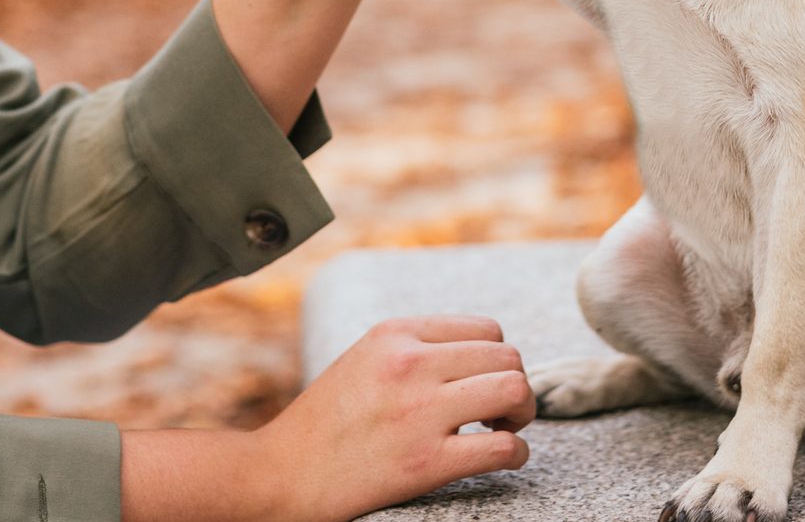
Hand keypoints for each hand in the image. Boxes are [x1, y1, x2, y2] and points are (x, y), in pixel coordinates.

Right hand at [257, 316, 533, 521]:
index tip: (483, 385)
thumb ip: (417, 348)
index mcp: (396, 333)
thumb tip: (483, 355)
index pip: (487, 329)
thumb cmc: (327, 422)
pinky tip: (504, 457)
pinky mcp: (425, 463)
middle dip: (517, 384)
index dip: (496, 359)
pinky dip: (517, 453)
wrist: (281, 474)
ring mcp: (418, 413)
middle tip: (501, 412)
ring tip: (503, 429)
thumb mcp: (366, 357)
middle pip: (508, 357)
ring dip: (523, 413)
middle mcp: (410, 364)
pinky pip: (502, 447)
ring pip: (514, 390)